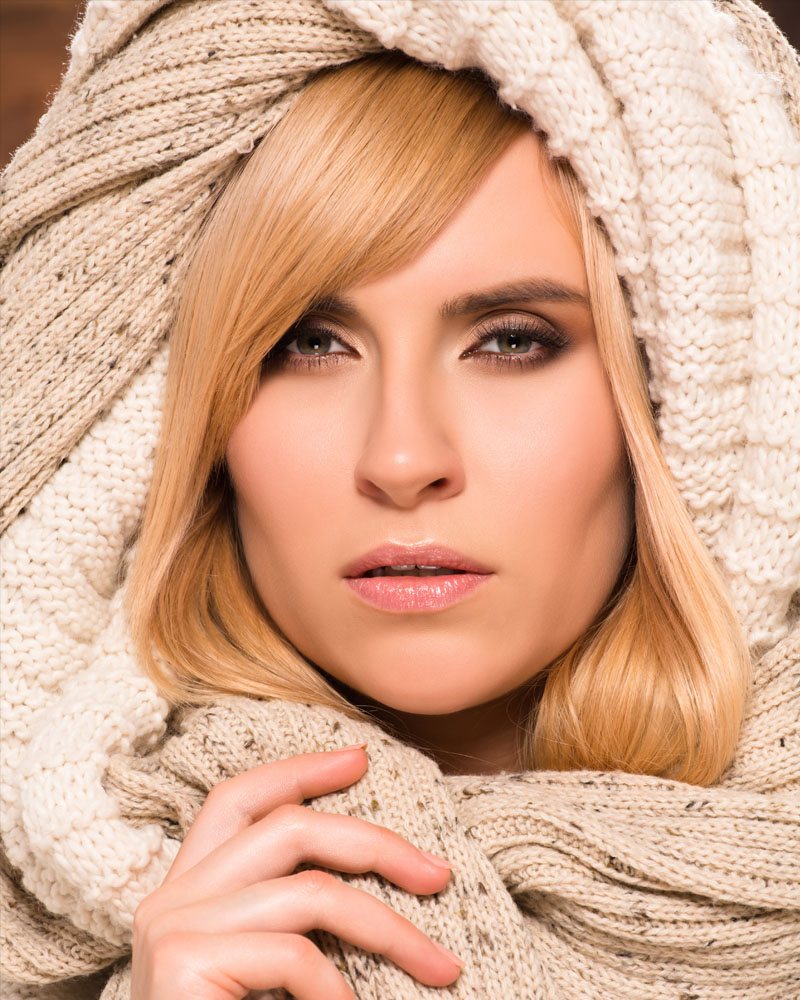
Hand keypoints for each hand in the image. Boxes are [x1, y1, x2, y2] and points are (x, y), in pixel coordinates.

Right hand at [130, 745, 462, 998]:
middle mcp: (168, 899)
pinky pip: (295, 957)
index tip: (360, 759)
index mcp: (186, 889)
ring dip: (391, 931)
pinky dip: (340, 993)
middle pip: (286, 828)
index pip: (237, 799)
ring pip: (311, 892)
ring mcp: (172, 930)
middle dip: (375, 844)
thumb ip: (290, 907)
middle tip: (440, 875)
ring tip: (442, 968)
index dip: (299, 770)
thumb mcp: (267, 961)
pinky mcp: (184, 964)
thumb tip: (380, 858)